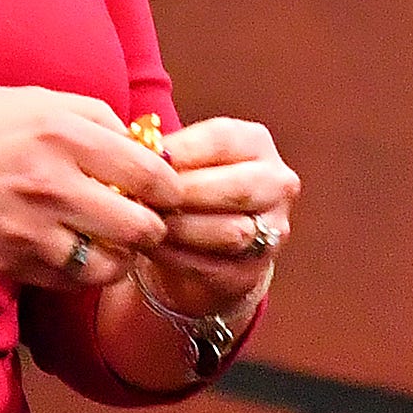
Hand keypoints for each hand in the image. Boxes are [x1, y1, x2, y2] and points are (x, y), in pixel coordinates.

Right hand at [0, 88, 182, 290]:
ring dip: (121, 257)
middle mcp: (52, 184)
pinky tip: (77, 252)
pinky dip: (83, 272)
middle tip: (147, 220)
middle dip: (153, 227)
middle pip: (141, 227)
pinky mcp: (11, 263)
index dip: (170, 188)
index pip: (150, 174)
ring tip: (114, 242)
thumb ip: (93, 119)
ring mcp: (31, 230)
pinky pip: (70, 281)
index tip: (168, 191)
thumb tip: (140, 145)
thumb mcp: (33, 99)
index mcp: (63, 133)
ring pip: (110, 265)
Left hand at [142, 117, 298, 319]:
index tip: (143, 157)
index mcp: (257, 145)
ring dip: (182, 229)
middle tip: (144, 196)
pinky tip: (152, 247)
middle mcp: (277, 185)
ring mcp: (272, 232)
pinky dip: (179, 257)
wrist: (202, 247)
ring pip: (232, 232)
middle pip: (237, 188)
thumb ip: (167, 154)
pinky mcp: (253, 272)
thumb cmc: (188, 191)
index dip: (182, 149)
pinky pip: (216, 267)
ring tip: (147, 223)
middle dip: (185, 193)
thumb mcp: (184, 161)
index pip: (224, 139)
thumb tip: (134, 150)